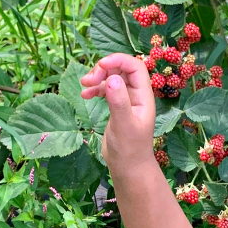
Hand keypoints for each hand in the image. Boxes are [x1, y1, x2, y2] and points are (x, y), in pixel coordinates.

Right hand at [80, 53, 155, 173]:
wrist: (128, 167)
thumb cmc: (129, 149)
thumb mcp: (123, 125)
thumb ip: (119, 102)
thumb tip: (112, 79)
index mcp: (143, 96)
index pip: (135, 67)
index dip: (119, 60)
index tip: (100, 65)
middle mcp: (136, 95)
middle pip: (122, 69)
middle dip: (104, 69)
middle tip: (88, 80)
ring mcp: (126, 100)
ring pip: (112, 78)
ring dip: (97, 78)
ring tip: (84, 86)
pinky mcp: (116, 107)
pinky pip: (106, 90)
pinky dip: (95, 89)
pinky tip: (85, 95)